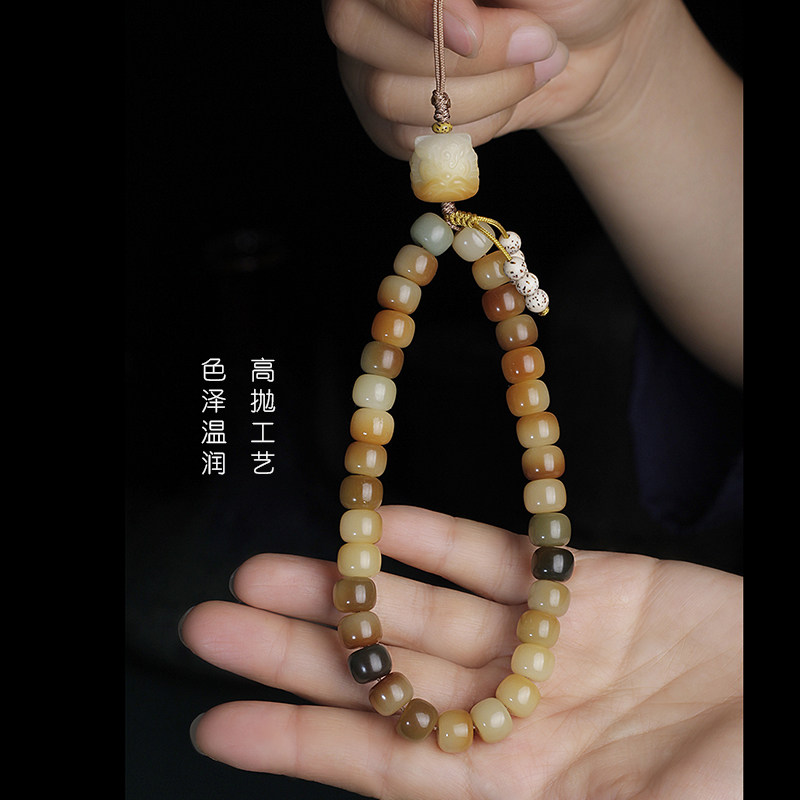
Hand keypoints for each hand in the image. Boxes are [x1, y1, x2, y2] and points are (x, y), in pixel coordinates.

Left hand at [180, 505, 742, 798]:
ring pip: (424, 608)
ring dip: (350, 583)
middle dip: (297, 649)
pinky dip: (436, 538)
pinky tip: (378, 522)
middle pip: (383, 674)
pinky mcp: (587, 585)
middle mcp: (513, 712)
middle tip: (211, 620)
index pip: (380, 763)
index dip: (297, 744)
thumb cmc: (739, 783)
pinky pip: (496, 556)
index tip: (214, 724)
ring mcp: (544, 644)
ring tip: (267, 566)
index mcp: (515, 790)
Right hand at [322, 0, 677, 157]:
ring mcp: (370, 59)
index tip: (472, 32)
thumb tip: (451, 13)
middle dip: (461, 57)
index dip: (416, 12)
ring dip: (479, 95)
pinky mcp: (387, 115)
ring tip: (535, 68)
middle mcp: (370, 3)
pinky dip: (471, 128)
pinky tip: (505, 100)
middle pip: (357, 33)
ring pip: (386, 94)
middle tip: (538, 43)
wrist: (583, 42)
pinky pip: (405, 139)